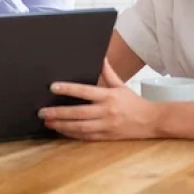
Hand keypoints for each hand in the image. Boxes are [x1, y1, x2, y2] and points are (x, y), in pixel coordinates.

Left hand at [38, 59, 161, 140]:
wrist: (151, 121)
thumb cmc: (133, 102)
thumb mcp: (121, 85)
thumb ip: (108, 72)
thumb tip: (101, 57)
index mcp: (108, 96)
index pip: (85, 91)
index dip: (68, 89)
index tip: (53, 87)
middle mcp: (106, 111)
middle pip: (78, 113)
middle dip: (58, 113)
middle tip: (42, 112)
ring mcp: (106, 126)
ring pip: (79, 127)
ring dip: (62, 125)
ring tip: (48, 122)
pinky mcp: (106, 136)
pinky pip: (85, 137)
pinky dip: (72, 134)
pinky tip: (61, 130)